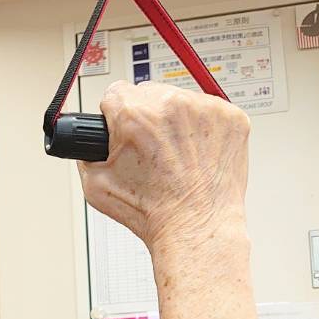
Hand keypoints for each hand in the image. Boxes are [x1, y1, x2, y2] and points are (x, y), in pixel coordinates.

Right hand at [78, 81, 250, 254]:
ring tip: (175, 154)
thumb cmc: (151, 211)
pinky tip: (195, 153)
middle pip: (149, 92)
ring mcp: (206, 109)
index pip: (116, 92)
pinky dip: (202, 129)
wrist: (195, 226)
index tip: (124, 130)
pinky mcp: (232, 117)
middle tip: (151, 148)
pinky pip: (209, 111)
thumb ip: (86, 151)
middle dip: (146, 116)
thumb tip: (90, 139)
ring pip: (180, 99)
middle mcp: (172, 105)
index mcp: (135, 115)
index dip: (116, 115)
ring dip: (175, 120)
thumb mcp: (95, 184)